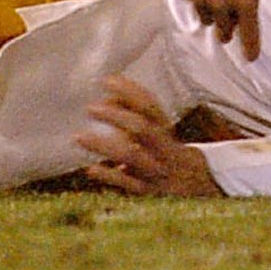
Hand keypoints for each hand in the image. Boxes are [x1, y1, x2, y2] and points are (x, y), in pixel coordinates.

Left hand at [77, 76, 220, 195]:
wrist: (192, 181)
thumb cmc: (162, 147)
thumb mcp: (154, 127)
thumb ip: (132, 111)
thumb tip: (106, 95)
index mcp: (164, 128)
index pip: (150, 105)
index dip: (130, 91)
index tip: (106, 80)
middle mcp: (162, 147)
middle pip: (141, 128)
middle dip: (116, 117)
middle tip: (90, 108)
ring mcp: (155, 168)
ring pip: (131, 156)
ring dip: (104, 146)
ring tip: (78, 136)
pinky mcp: (147, 189)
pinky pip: (128, 184)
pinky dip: (110, 176)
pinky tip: (91, 169)